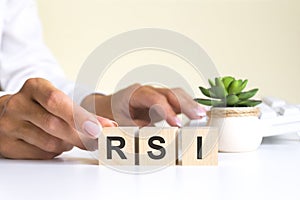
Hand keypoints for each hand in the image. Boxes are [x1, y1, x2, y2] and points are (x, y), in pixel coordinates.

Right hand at [0, 78, 115, 158]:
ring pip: (49, 143)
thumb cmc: (40, 106)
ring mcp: (9, 125)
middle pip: (54, 125)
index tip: (98, 129)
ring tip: (68, 138)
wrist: (7, 112)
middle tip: (95, 141)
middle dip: (80, 136)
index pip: (57, 101)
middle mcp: (18, 104)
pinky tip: (54, 143)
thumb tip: (108, 126)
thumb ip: (81, 112)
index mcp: (34, 87)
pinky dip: (54, 152)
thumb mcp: (57, 100)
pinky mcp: (7, 145)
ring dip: (67, 144)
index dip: (80, 117)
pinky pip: (40, 155)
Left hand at [82, 84, 205, 126]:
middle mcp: (146, 91)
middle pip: (169, 93)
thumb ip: (127, 130)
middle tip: (199, 116)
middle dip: (185, 104)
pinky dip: (187, 106)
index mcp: (133, 94)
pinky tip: (198, 113)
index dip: (166, 111)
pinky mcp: (159, 102)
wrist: (104, 107)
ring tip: (203, 114)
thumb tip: (145, 139)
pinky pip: (175, 101)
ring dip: (189, 104)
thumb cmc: (107, 114)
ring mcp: (154, 95)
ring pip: (175, 95)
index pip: (154, 99)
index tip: (176, 125)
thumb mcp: (113, 123)